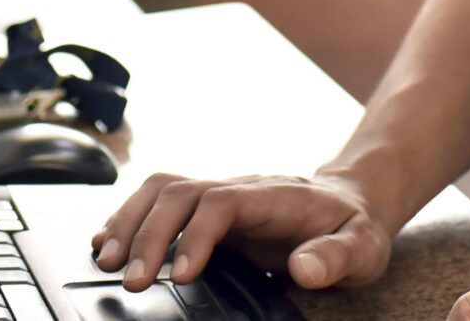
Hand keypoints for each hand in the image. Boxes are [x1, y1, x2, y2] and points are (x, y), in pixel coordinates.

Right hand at [90, 171, 393, 291]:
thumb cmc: (354, 228)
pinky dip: (130, 219)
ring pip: (163, 189)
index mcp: (275, 196)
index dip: (196, 233)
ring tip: (106, 260)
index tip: (182, 273)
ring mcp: (222, 194)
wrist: (352, 202)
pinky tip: (109, 244)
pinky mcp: (209, 207)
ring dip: (130, 221)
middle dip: (150, 233)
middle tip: (133, 280)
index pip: (222, 201)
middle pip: (181, 192)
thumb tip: (304, 269)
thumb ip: (336, 257)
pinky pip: (161, 201)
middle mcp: (241, 188)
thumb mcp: (363, 247)